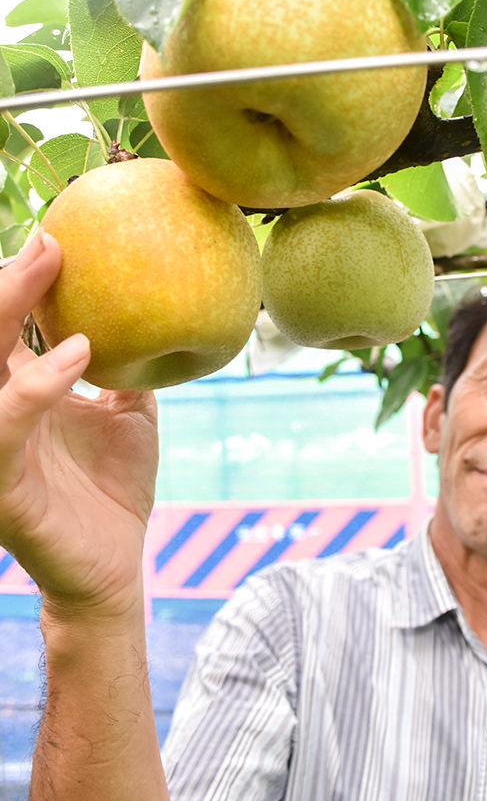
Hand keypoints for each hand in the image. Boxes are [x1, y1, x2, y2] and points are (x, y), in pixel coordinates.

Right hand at [0, 232, 158, 618]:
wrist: (114, 565)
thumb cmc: (115, 488)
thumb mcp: (127, 415)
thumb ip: (127, 369)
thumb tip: (156, 315)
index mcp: (19, 393)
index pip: (4, 326)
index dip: (21, 281)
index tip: (59, 235)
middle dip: (5, 282)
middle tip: (48, 240)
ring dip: (5, 311)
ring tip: (46, 268)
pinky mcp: (2, 484)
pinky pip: (8, 423)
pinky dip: (39, 383)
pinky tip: (81, 353)